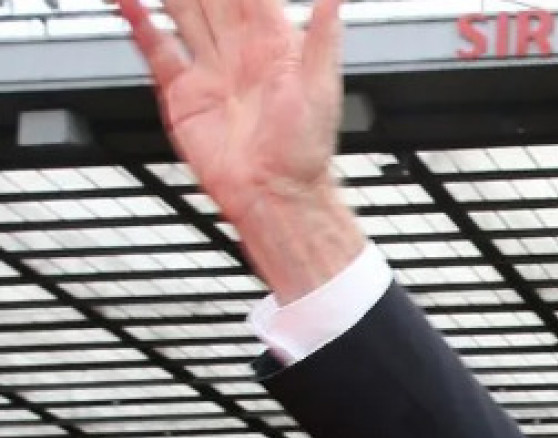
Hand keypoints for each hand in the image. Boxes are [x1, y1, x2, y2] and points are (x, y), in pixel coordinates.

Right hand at [118, 0, 340, 224]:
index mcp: (274, 45)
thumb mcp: (322, 85)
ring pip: (183, 13)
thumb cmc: (306, 150)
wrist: (275, 194)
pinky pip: (158, 48)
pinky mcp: (182, 93)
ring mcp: (209, 69)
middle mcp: (239, 52)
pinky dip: (141, 22)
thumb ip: (325, 35)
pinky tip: (129, 1)